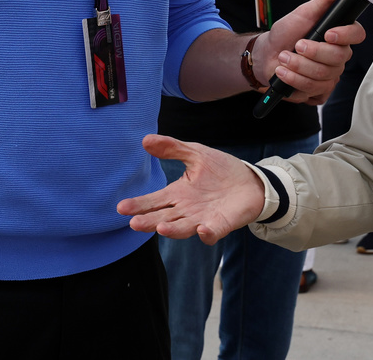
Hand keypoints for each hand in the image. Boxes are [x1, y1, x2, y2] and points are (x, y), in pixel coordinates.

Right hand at [117, 135, 265, 243]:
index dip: (139, 205)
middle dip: (149, 221)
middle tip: (134, 223)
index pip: (154, 200)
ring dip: (172, 229)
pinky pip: (212, 232)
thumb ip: (172, 148)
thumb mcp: (196, 154)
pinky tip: (201, 229)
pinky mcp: (221, 224)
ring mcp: (203, 219)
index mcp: (178, 193)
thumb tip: (146, 139)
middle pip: (163, 217)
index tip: (122, 208)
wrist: (250, 182)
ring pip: (183, 227)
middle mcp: (186, 210)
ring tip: (160, 227)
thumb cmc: (221, 170)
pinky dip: (206, 233)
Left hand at [255, 0, 363, 104]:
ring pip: (323, 76)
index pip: (357, 35)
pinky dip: (293, 80)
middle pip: (338, 58)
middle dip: (311, 52)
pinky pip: (313, 90)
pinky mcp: (318, 92)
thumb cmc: (286, 33)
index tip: (328, 34)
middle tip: (295, 45)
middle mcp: (337, 57)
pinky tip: (283, 73)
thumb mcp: (303, 12)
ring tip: (283, 58)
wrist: (266, 55)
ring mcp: (329, 76)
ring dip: (297, 66)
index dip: (345, 35)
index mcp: (339, 36)